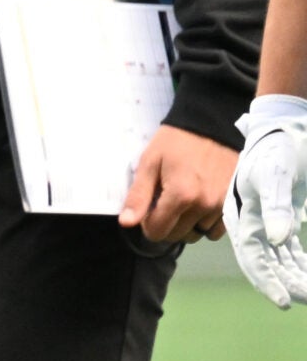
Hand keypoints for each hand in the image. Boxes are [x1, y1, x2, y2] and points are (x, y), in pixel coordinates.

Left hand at [118, 123, 235, 243]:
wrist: (211, 126)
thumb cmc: (175, 142)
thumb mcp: (149, 163)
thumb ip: (139, 196)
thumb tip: (126, 224)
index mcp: (181, 196)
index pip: (158, 231)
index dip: (147, 224)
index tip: (147, 210)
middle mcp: (204, 206)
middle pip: (177, 235)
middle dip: (165, 225)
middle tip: (163, 203)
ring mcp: (222, 206)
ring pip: (197, 233)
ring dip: (186, 225)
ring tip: (182, 203)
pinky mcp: (234, 203)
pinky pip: (217, 230)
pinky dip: (205, 225)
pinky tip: (198, 207)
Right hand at [225, 97, 306, 306]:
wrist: (283, 126)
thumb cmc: (275, 147)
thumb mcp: (276, 173)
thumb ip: (277, 206)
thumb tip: (279, 238)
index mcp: (242, 214)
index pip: (252, 256)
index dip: (266, 279)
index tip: (283, 300)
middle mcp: (252, 222)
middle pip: (267, 262)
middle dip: (285, 283)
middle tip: (304, 299)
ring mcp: (268, 221)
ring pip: (280, 259)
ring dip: (294, 276)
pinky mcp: (283, 217)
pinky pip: (290, 249)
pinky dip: (300, 263)